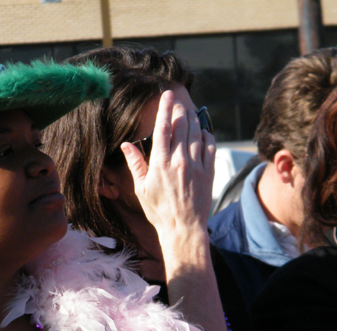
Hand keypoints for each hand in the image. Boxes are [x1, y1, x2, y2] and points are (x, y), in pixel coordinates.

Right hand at [121, 89, 215, 242]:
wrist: (183, 228)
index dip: (165, 109)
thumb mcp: (141, 189)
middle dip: (180, 110)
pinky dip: (207, 136)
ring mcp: (196, 166)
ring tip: (189, 113)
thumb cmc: (159, 211)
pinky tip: (203, 132)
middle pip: (182, 126)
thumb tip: (126, 145)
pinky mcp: (208, 172)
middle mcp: (179, 161)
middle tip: (178, 102)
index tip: (167, 95)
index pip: (163, 129)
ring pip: (197, 133)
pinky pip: (210, 146)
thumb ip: (135, 164)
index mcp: (160, 164)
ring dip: (193, 120)